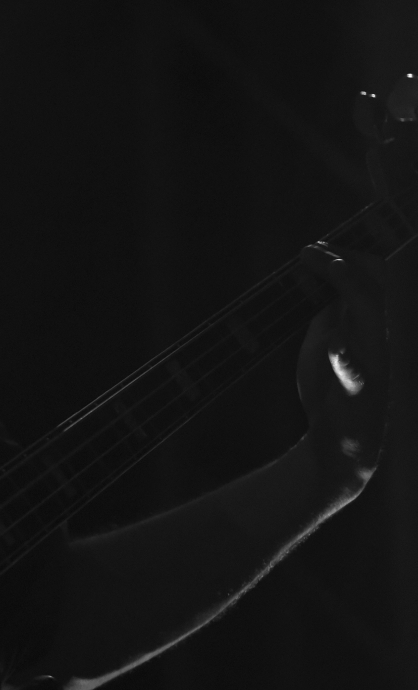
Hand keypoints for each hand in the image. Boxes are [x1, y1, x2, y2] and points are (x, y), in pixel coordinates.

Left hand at [295, 243, 387, 490]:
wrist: (339, 443)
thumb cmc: (333, 386)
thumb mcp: (329, 336)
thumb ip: (331, 307)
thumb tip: (320, 270)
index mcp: (369, 326)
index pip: (372, 278)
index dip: (347, 255)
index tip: (315, 246)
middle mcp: (376, 340)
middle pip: (375, 287)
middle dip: (346, 261)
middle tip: (312, 250)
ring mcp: (370, 365)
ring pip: (375, 318)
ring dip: (352, 286)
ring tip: (332, 268)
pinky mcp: (355, 394)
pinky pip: (356, 373)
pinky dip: (344, 357)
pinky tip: (334, 344)